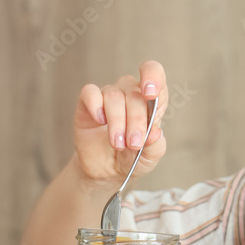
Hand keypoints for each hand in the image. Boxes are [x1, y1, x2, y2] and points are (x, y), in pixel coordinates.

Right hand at [73, 60, 168, 189]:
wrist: (107, 171)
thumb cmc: (133, 158)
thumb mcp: (150, 157)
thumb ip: (155, 146)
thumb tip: (155, 132)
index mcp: (152, 101)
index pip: (154, 73)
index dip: (153, 77)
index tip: (150, 95)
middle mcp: (131, 93)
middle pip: (134, 94)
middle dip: (136, 121)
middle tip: (133, 144)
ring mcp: (109, 96)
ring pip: (113, 96)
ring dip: (117, 122)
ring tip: (118, 144)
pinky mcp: (88, 103)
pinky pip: (90, 93)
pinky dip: (95, 106)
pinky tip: (99, 121)